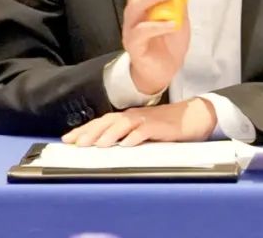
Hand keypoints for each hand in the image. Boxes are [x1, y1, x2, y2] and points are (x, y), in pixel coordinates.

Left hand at [62, 98, 217, 146]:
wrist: (194, 116)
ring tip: (98, 145)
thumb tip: (103, 147)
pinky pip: (146, 130)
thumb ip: (126, 136)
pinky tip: (127, 144)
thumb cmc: (167, 125)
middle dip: (91, 132)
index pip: (102, 121)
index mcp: (128, 117)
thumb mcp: (143, 130)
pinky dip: (135, 137)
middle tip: (77, 143)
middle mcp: (134, 116)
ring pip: (124, 124)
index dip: (84, 129)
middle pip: (108, 121)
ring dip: (110, 134)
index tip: (68, 139)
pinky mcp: (161, 126)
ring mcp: (148, 120)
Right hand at [122, 0, 189, 94]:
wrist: (162, 72)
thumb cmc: (167, 41)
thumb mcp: (179, 14)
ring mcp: (131, 27)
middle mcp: (134, 11)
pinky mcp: (133, 45)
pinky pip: (141, 32)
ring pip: (135, 6)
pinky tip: (171, 22)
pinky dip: (157, 25)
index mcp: (144, 0)